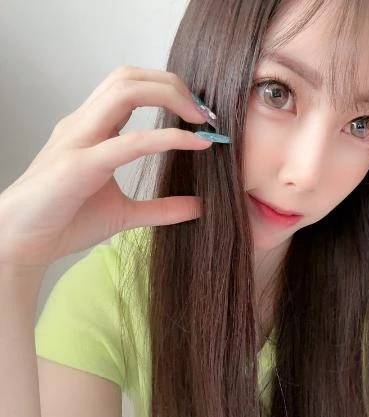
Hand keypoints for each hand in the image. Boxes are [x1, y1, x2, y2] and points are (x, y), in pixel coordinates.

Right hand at [0, 65, 214, 269]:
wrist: (21, 244)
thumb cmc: (65, 222)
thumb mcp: (124, 214)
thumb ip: (161, 208)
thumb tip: (198, 207)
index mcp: (91, 129)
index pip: (130, 87)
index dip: (168, 91)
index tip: (200, 116)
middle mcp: (83, 125)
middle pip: (128, 77)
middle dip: (172, 84)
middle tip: (204, 112)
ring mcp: (78, 140)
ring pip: (124, 90)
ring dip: (169, 96)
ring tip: (200, 119)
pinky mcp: (79, 165)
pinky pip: (129, 141)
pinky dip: (167, 137)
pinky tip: (195, 143)